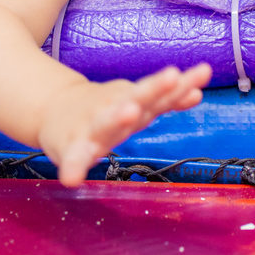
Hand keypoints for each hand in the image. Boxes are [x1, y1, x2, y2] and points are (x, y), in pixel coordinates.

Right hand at [37, 63, 211, 186]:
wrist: (57, 109)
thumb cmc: (106, 108)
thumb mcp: (137, 100)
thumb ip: (167, 99)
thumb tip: (197, 94)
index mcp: (133, 101)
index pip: (160, 94)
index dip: (177, 88)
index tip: (192, 74)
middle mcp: (116, 110)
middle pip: (138, 97)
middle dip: (154, 89)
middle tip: (173, 76)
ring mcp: (94, 127)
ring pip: (108, 121)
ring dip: (119, 117)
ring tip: (130, 112)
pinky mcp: (72, 147)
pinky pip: (73, 159)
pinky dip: (73, 167)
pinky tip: (72, 179)